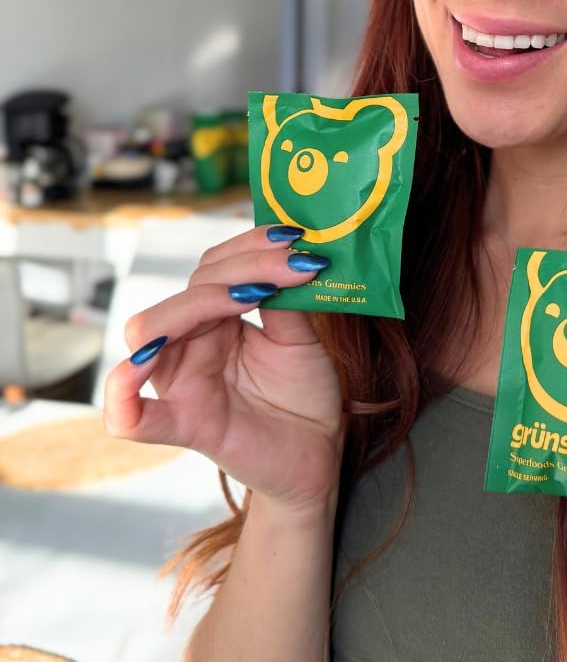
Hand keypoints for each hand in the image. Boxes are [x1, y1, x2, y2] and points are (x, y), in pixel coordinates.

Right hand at [103, 225, 344, 514]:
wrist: (318, 452)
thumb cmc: (304, 392)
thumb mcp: (301, 337)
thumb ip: (285, 300)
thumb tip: (288, 253)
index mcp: (217, 320)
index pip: (212, 269)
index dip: (249, 249)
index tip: (295, 240)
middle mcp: (191, 345)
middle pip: (186, 292)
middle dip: (236, 270)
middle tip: (291, 268)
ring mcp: (182, 383)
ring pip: (149, 332)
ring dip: (194, 306)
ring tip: (250, 296)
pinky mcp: (185, 424)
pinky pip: (131, 416)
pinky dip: (121, 393)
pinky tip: (138, 369)